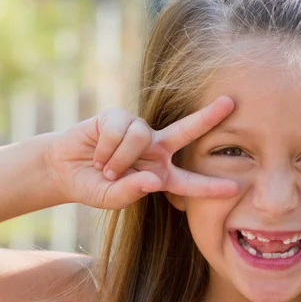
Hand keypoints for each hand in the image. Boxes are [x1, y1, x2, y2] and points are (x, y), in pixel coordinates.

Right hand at [45, 96, 238, 209]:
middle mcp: (156, 150)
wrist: (64, 169)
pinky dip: (106, 146)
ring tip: (105, 167)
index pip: (190, 182)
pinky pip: (120, 128)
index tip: (234, 188)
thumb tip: (152, 180)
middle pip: (187, 131)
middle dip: (208, 117)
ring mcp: (140, 132)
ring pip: (141, 137)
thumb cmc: (94, 186)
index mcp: (162, 175)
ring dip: (119, 158)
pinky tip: (97, 152)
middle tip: (230, 103)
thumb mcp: (111, 198)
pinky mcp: (119, 117)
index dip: (210, 187)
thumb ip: (131, 192)